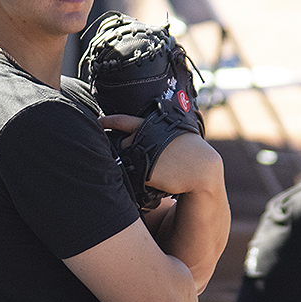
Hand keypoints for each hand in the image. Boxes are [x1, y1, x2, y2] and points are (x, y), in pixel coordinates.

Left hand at [100, 114, 222, 196]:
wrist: (201, 169)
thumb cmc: (193, 152)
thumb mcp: (177, 134)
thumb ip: (161, 132)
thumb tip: (153, 133)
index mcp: (152, 125)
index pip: (124, 120)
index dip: (109, 121)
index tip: (99, 121)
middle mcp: (144, 137)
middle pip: (125, 145)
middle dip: (130, 152)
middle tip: (150, 159)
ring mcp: (143, 153)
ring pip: (129, 162)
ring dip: (136, 167)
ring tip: (158, 169)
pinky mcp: (143, 172)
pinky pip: (136, 179)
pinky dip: (143, 181)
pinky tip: (158, 180)